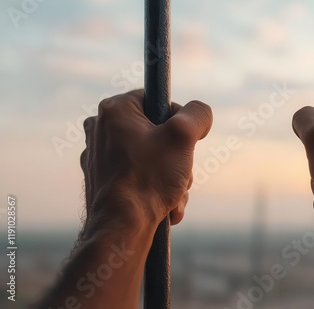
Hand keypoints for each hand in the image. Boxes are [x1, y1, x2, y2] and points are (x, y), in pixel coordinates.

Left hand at [80, 90, 211, 233]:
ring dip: (170, 176)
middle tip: (181, 172)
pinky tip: (164, 206)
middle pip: (156, 132)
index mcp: (114, 109)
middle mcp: (100, 128)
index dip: (178, 119)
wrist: (121, 228)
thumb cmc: (149, 179)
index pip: (157, 99)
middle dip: (177, 155)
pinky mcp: (101, 179)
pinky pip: (138, 175)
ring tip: (174, 194)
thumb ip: (197, 114)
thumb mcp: (183, 137)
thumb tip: (200, 113)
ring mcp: (98, 155)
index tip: (184, 140)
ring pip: (150, 157)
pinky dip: (154, 188)